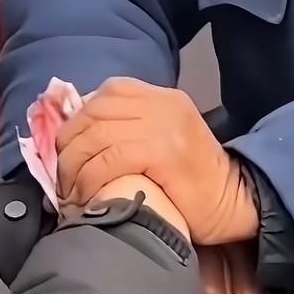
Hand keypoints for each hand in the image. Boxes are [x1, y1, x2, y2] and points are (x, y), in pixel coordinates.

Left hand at [56, 78, 257, 244]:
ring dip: (72, 168)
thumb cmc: (193, 180)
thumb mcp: (164, 139)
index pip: (108, 92)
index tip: (68, 148)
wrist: (233, 201)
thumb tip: (81, 135)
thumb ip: (132, 128)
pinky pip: (107, 160)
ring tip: (69, 193)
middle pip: (95, 113)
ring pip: (95, 136)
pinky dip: (88, 180)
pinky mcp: (160, 152)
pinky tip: (85, 198)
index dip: (78, 119)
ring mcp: (162, 126)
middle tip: (61, 176)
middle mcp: (162, 104)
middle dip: (68, 145)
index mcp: (162, 97)